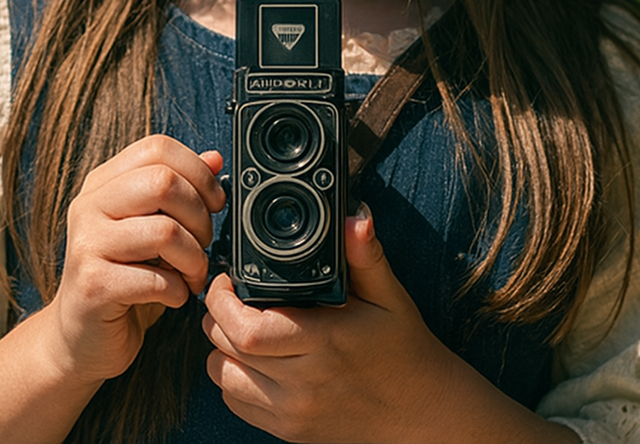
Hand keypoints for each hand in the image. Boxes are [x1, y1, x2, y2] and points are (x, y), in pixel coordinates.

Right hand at [36, 135, 225, 390]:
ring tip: (193, 274)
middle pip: (163, 182)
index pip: (157, 148)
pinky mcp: (93, 286)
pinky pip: (156, 278)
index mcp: (103, 183)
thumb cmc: (123, 276)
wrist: (78, 338)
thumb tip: (214, 158)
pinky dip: (178, 290)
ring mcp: (86, 245)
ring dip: (194, 258)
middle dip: (200, 215)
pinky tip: (175, 296)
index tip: (215, 201)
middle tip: (203, 243)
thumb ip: (179, 189)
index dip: (198, 171)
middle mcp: (89, 206)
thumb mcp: (151, 225)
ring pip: (166, 231)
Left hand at [202, 204, 459, 442]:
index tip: (229, 278)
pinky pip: (237, 403)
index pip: (247, 330)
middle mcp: (304, 384)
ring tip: (240, 323)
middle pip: (228, 349)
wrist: (422, 414)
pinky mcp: (289, 431)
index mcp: (325, 343)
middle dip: (217, 315)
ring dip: (221, 347)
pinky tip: (252, 357)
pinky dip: (233, 377)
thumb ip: (366, 256)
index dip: (224, 300)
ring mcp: (294, 413)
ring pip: (224, 377)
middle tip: (231, 294)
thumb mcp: (389, 297)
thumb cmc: (404, 349)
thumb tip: (353, 217)